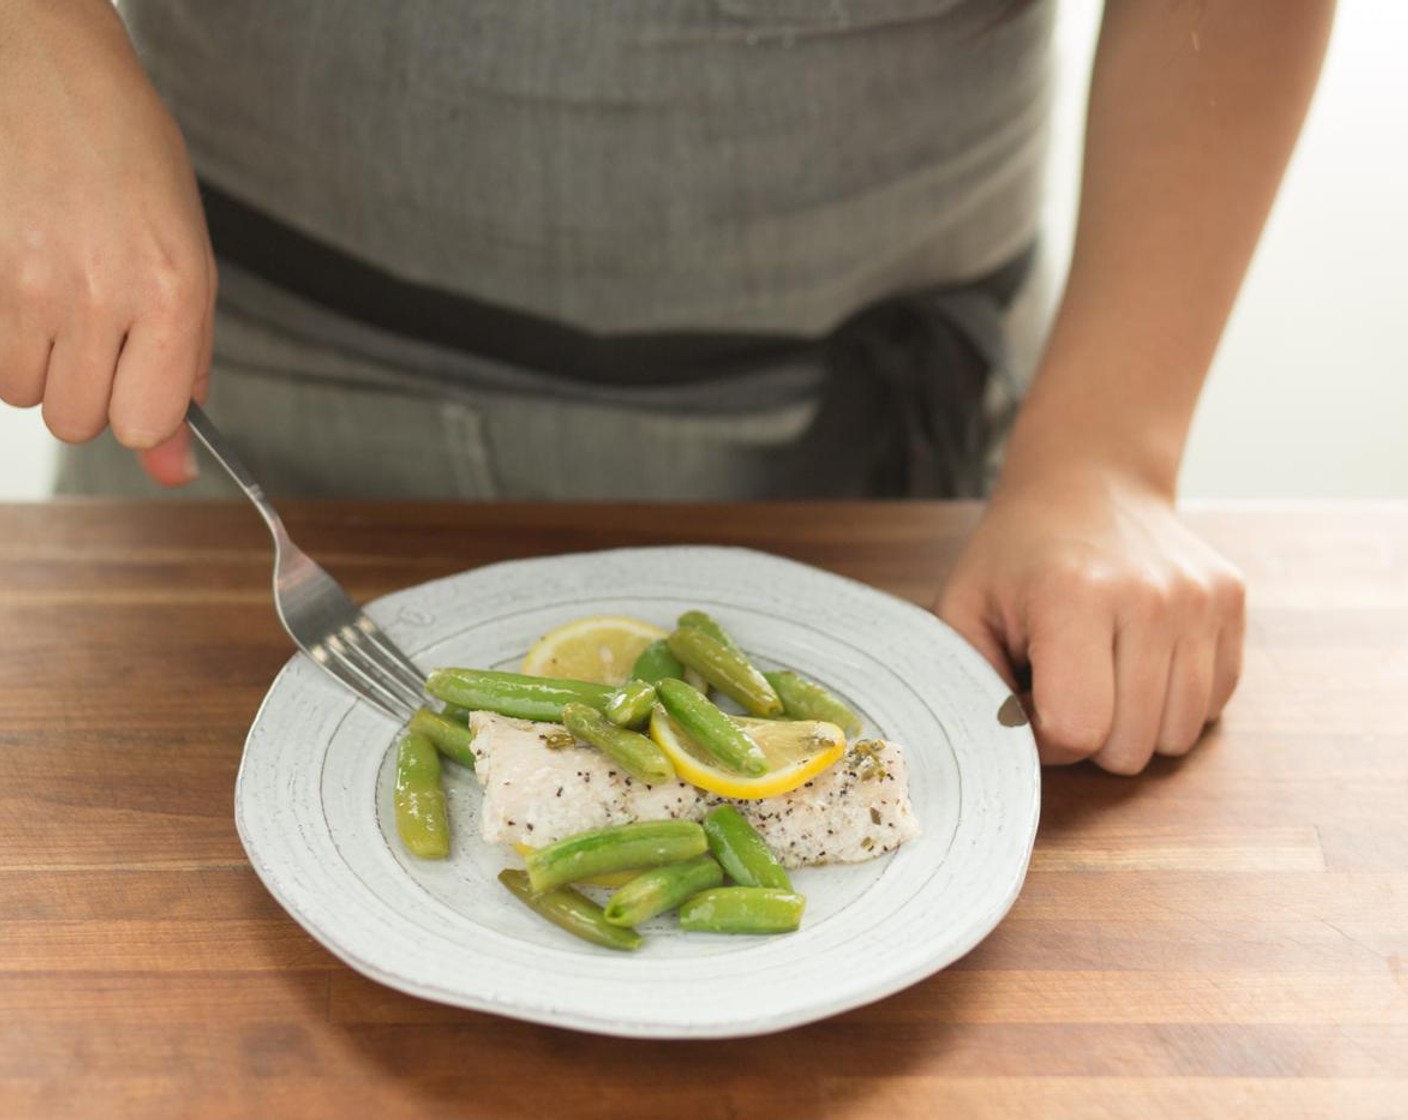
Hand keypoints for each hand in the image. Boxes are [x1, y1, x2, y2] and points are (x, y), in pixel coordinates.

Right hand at [0, 0, 214, 484]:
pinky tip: (28, 285)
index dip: (139, 415)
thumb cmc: (133, 163)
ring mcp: (28, 281)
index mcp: (172, 292)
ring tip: (63, 300)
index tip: (140, 385)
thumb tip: (174, 467)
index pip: (143, 423)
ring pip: (24, 393)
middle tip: (100, 333)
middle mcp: (100, 292)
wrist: (50, 74)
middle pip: (76, 420)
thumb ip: (187, 369)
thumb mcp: (190, 264)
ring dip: (43, 365)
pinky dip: (8, 337)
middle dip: (88, 391)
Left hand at [936, 468, 1245, 774]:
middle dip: (1086, 736)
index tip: (1024, 701)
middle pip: (1129, 748)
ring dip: (1132, 725)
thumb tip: (1000, 749)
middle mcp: (1151, 597)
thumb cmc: (1018, 552)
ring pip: (1175, 738)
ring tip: (1099, 673)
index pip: (1076, 730)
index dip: (1041, 737)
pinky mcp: (1231, 603)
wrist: (1090, 482)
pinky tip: (1136, 660)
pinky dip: (1170, 703)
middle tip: (1060, 685)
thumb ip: (970, 682)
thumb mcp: (963, 606)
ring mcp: (1201, 599)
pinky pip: (1210, 707)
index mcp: (1075, 595)